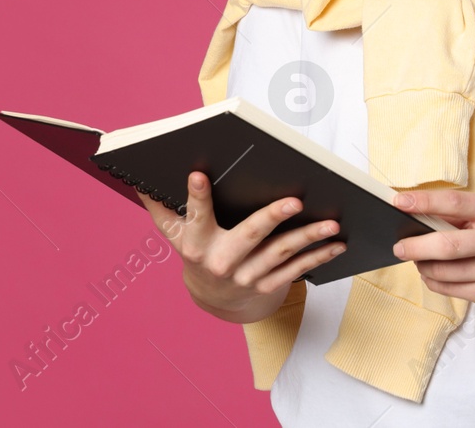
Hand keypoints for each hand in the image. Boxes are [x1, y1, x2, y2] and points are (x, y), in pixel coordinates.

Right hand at [137, 172, 345, 322]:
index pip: (195, 216)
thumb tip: (137, 177)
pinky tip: (337, 243)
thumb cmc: (198, 252)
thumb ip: (161, 207)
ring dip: (308, 238)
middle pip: (248, 235)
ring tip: (331, 222)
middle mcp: (221, 262)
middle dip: (271, 217)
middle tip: (294, 200)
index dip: (196, 197)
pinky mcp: (267, 286)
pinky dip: (318, 256)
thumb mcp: (176, 234)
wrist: (213, 300)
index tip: (198, 174)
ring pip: (280, 253)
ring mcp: (246, 276)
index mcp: (196, 244)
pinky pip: (296, 270)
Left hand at [390, 190, 474, 315]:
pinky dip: (433, 281)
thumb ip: (463, 214)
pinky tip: (431, 274)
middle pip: (448, 244)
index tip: (398, 201)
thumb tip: (415, 215)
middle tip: (398, 246)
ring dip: (423, 266)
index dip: (424, 202)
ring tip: (417, 259)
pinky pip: (450, 289)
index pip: (456, 202)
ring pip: (445, 271)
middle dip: (416, 246)